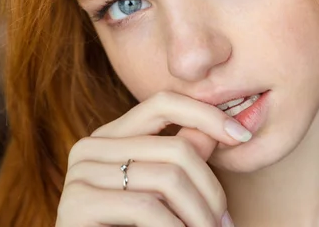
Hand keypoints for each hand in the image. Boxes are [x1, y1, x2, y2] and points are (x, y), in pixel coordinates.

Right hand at [55, 91, 250, 226]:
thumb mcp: (165, 190)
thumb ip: (185, 155)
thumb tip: (220, 127)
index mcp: (111, 136)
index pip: (163, 103)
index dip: (206, 113)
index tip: (242, 136)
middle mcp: (90, 147)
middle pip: (175, 148)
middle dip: (210, 190)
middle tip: (224, 224)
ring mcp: (80, 174)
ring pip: (167, 178)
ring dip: (199, 215)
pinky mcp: (77, 204)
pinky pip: (145, 207)